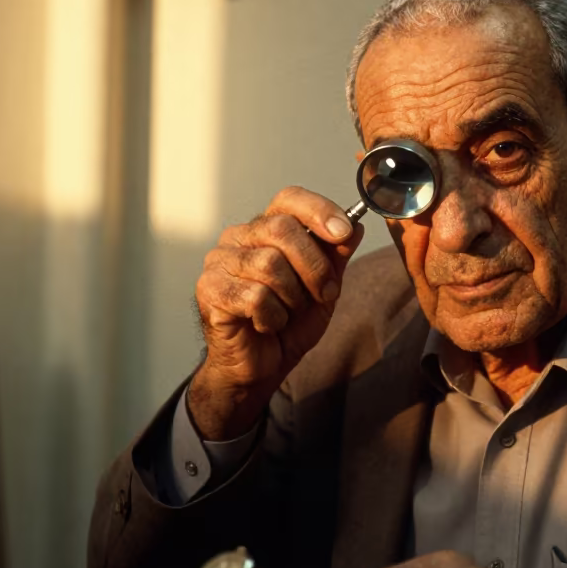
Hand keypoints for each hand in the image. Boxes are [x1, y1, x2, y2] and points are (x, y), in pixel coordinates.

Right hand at [189, 186, 363, 439]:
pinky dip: (272, 317)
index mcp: (265, 228)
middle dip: (314, 266)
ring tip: (288, 313)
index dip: (319, 211)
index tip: (344, 232)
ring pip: (269, 264)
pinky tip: (265, 325)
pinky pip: (254, 296)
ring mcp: (219, 262)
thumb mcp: (324, 289)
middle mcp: (238, 238)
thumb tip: (357, 225)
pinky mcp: (209, 290)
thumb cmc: (288, 324)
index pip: (289, 198)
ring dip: (293, 298)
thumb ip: (337, 257)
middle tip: (324, 294)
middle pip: (282, 229)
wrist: (260, 369)